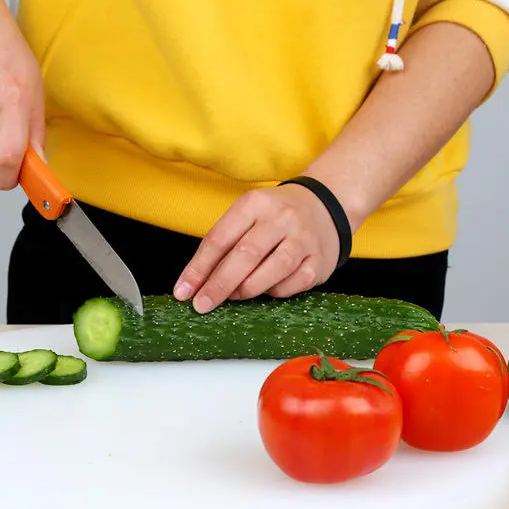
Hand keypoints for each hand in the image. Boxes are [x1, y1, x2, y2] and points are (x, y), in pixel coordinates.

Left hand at [173, 184, 342, 312]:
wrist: (326, 207)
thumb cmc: (274, 218)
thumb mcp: (248, 217)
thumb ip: (224, 245)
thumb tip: (197, 283)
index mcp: (255, 203)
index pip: (219, 239)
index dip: (198, 268)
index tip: (183, 292)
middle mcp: (281, 218)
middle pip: (244, 256)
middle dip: (218, 285)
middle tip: (201, 305)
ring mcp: (304, 239)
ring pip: (270, 272)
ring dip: (246, 290)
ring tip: (233, 295)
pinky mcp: (319, 261)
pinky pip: (291, 285)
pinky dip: (274, 292)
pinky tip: (267, 289)